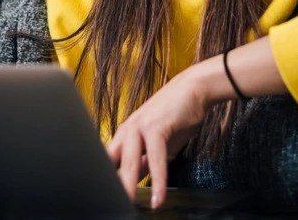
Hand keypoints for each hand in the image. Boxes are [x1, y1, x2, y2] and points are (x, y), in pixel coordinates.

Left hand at [105, 69, 208, 209]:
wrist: (193, 90)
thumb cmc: (175, 117)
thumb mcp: (157, 144)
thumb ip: (143, 162)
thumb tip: (133, 182)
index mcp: (124, 135)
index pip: (108, 162)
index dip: (104, 180)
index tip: (104, 199)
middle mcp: (127, 130)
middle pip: (112, 163)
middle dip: (109, 186)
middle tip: (108, 207)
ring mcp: (139, 126)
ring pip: (130, 161)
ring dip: (128, 186)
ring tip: (128, 206)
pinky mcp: (156, 126)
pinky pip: (155, 158)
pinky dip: (158, 180)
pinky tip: (158, 197)